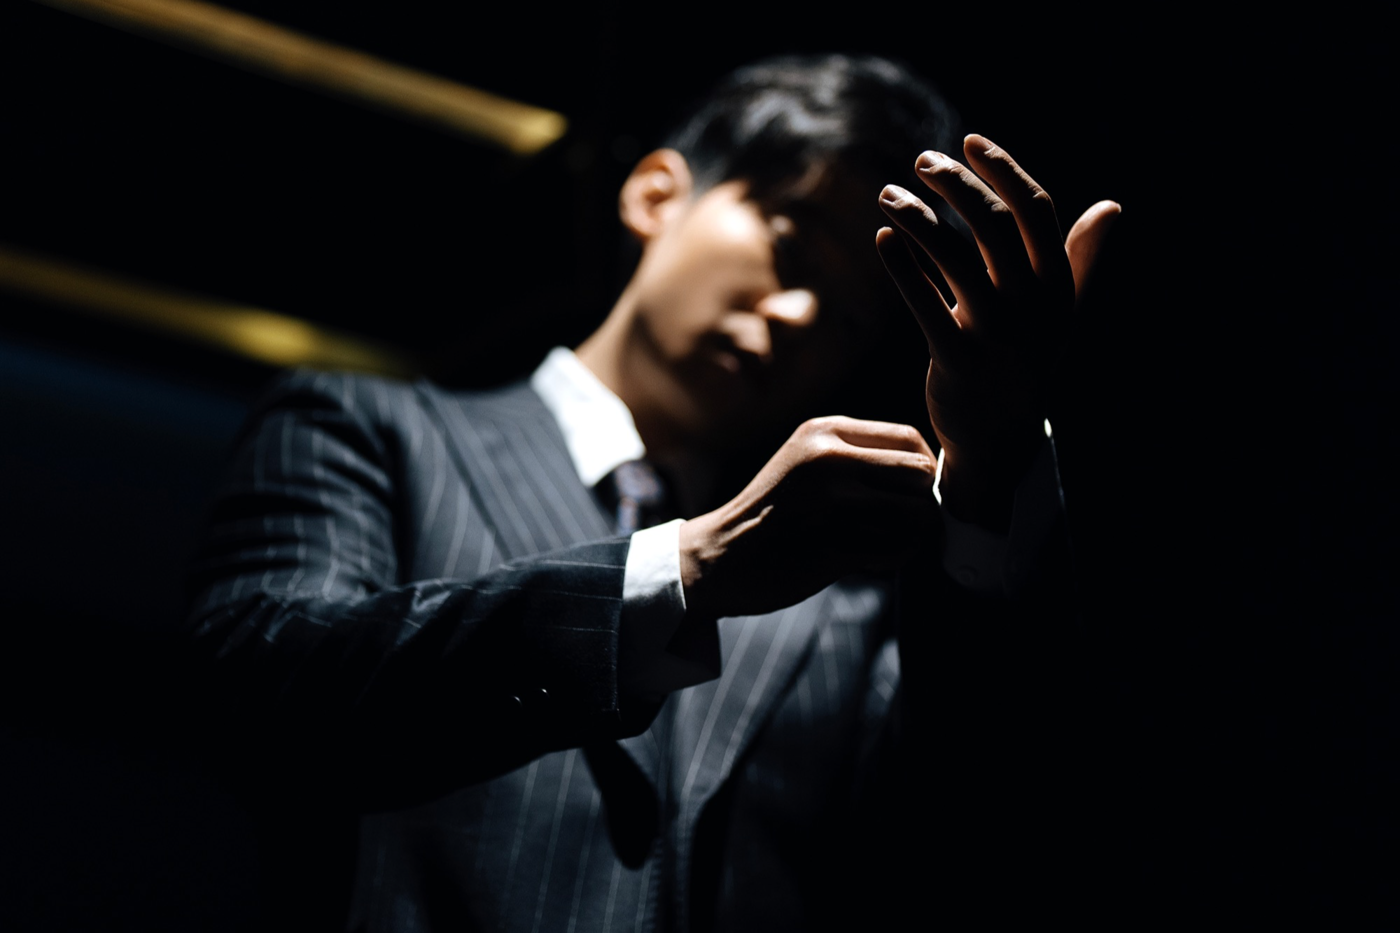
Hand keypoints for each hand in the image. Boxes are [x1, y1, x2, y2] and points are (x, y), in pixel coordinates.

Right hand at [679, 416, 937, 618]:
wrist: (717, 556)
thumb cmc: (771, 514)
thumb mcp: (805, 463)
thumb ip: (856, 459)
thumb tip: (926, 473)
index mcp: (823, 432)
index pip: (909, 440)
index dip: (923, 471)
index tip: (911, 495)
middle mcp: (827, 460)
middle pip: (919, 474)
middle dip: (922, 504)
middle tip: (903, 525)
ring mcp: (828, 502)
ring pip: (916, 514)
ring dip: (910, 537)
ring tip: (883, 544)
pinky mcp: (830, 546)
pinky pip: (896, 551)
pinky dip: (892, 560)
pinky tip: (867, 562)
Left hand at [875, 134, 1118, 529]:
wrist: (999, 440)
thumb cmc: (1025, 362)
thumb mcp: (1059, 315)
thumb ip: (1080, 262)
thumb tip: (1112, 209)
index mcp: (1058, 288)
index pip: (1037, 210)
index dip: (1004, 169)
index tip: (969, 141)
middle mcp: (1032, 308)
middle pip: (994, 224)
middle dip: (955, 183)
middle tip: (922, 162)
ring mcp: (996, 336)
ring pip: (953, 256)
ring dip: (916, 217)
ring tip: (887, 195)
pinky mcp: (957, 361)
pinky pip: (923, 302)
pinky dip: (901, 266)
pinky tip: (882, 239)